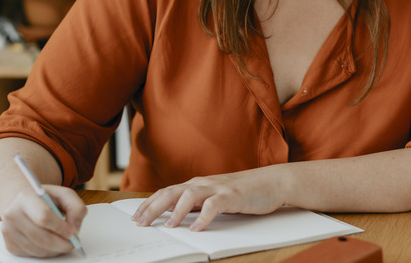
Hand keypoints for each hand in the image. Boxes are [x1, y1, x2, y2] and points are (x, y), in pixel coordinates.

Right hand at [0, 185, 86, 256]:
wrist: (24, 202)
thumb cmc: (45, 198)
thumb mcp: (64, 195)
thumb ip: (76, 207)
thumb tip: (75, 228)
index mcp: (25, 197)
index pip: (43, 216)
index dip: (60, 227)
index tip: (72, 232)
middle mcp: (12, 214)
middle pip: (40, 237)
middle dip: (60, 243)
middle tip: (72, 243)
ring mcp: (8, 230)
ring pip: (36, 249)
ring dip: (55, 250)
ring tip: (64, 243)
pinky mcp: (9, 244)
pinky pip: (31, 254)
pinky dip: (46, 253)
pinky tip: (52, 245)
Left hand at [132, 166, 287, 231]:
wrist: (273, 182)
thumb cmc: (245, 191)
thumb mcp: (216, 196)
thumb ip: (199, 203)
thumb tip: (178, 216)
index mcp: (198, 184)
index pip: (168, 192)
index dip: (149, 203)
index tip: (136, 216)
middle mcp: (204, 183)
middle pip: (172, 192)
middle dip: (153, 207)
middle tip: (140, 222)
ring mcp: (218, 188)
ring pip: (190, 195)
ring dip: (176, 211)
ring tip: (168, 226)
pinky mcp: (233, 195)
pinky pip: (214, 205)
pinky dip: (204, 217)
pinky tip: (197, 228)